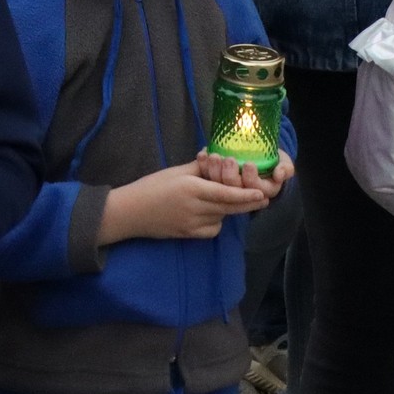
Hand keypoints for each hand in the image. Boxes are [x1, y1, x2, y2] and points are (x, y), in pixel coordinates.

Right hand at [100, 161, 268, 242]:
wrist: (130, 212)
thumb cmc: (151, 186)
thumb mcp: (175, 171)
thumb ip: (199, 168)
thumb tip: (216, 159)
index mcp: (191, 188)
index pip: (225, 193)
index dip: (245, 195)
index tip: (261, 194)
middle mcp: (195, 207)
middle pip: (228, 207)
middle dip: (248, 204)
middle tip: (263, 199)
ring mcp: (193, 224)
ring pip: (222, 217)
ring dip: (231, 209)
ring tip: (238, 200)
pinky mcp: (190, 234)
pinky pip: (212, 228)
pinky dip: (218, 220)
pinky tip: (214, 212)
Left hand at [196, 150, 294, 200]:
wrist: (260, 154)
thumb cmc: (273, 160)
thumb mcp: (284, 163)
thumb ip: (285, 169)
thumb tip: (279, 175)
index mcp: (260, 191)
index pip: (254, 189)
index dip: (250, 178)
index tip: (249, 164)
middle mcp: (243, 193)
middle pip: (233, 189)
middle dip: (230, 175)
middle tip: (229, 159)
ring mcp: (227, 187)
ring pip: (218, 184)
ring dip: (214, 170)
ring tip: (214, 156)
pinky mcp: (214, 179)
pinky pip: (206, 175)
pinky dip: (203, 164)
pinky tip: (202, 154)